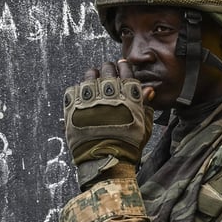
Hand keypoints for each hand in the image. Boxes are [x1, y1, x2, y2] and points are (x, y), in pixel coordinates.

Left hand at [64, 60, 152, 183]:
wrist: (105, 157)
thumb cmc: (128, 143)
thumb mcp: (143, 123)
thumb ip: (144, 104)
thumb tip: (148, 89)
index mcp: (127, 95)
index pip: (126, 73)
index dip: (125, 67)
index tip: (123, 64)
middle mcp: (108, 92)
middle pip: (108, 71)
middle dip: (109, 68)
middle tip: (108, 68)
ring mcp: (89, 97)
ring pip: (89, 76)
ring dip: (93, 75)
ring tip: (94, 76)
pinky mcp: (73, 105)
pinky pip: (74, 89)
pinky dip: (79, 88)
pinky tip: (82, 91)